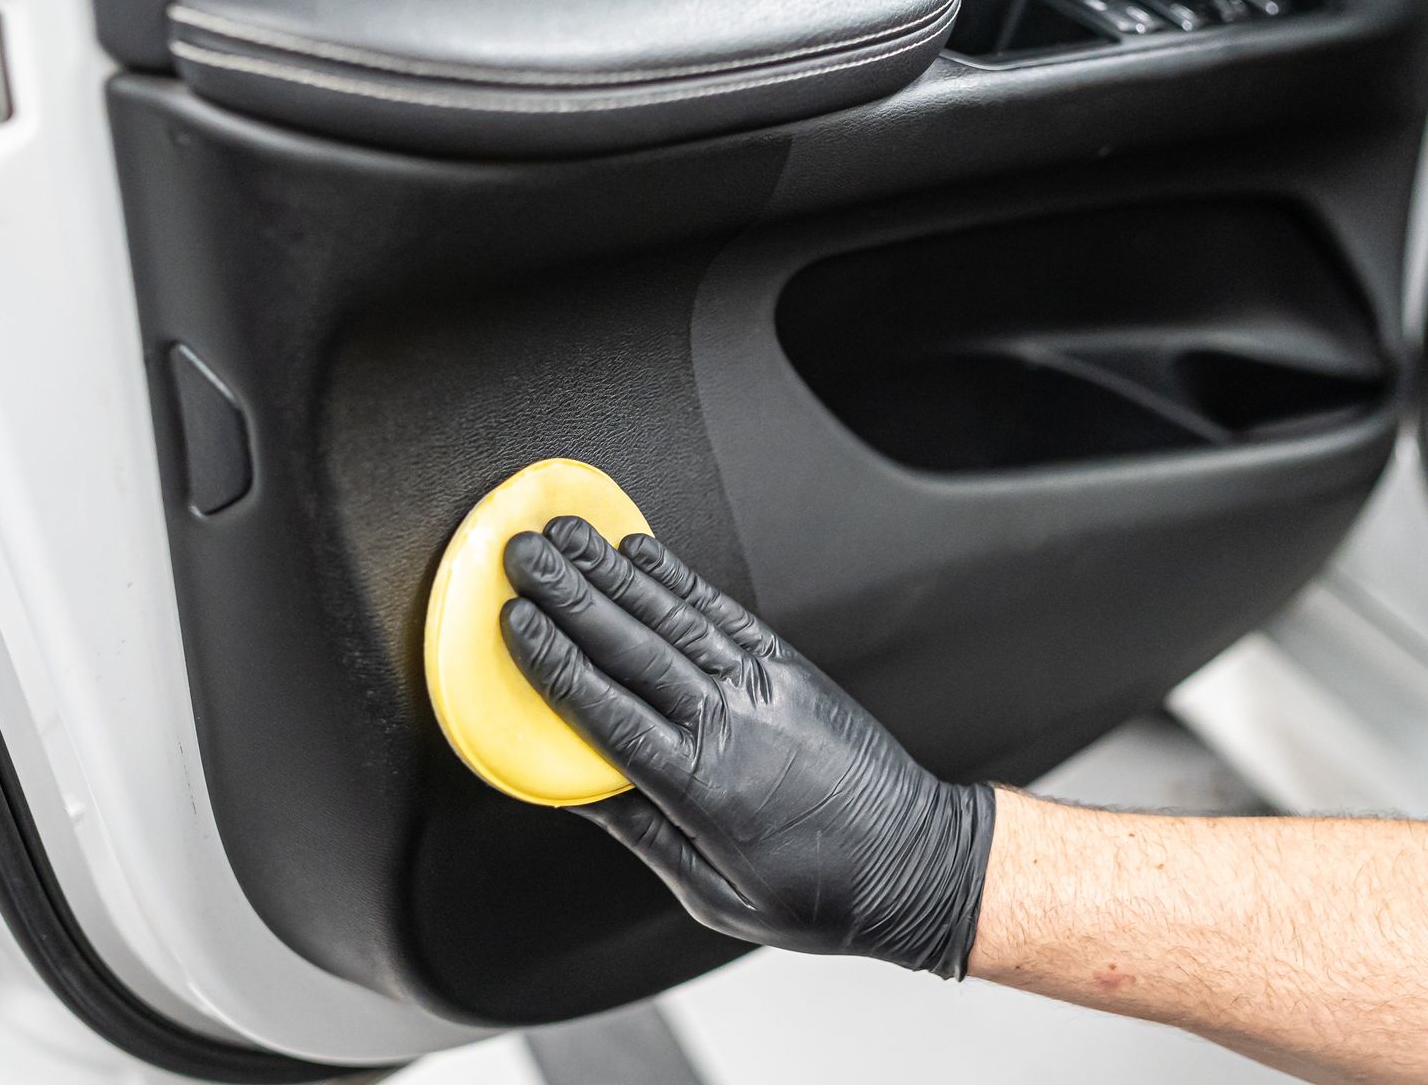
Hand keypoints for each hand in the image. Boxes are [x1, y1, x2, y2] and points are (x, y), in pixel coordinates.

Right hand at [499, 518, 995, 977]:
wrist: (916, 863)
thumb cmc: (816, 892)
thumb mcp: (710, 892)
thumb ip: (638, 830)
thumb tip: (573, 788)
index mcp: (700, 787)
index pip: (606, 710)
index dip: (553, 661)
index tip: (512, 623)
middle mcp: (729, 723)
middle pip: (630, 645)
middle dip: (568, 594)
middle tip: (521, 556)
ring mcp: (762, 686)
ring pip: (671, 617)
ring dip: (612, 571)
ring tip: (565, 535)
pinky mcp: (788, 666)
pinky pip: (720, 612)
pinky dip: (676, 579)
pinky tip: (640, 551)